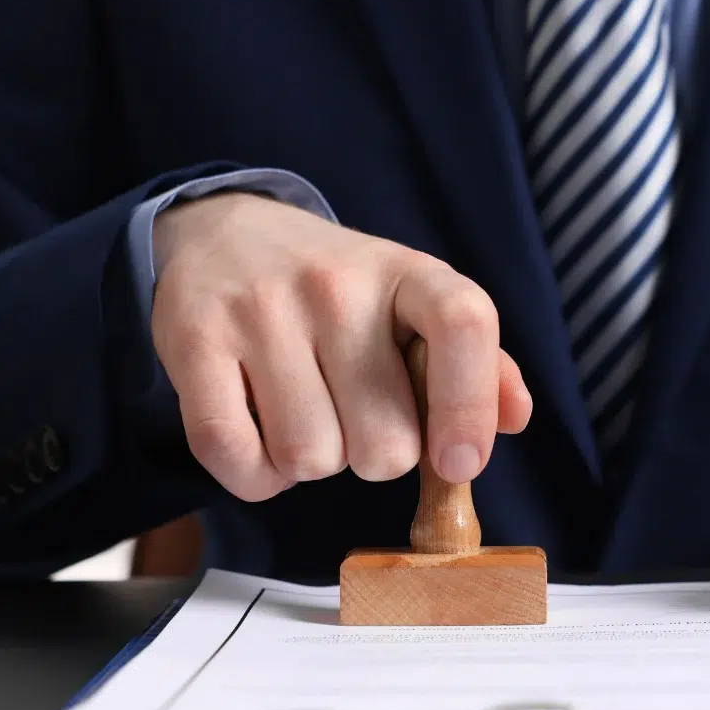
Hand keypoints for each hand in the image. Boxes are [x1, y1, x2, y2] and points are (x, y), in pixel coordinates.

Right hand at [151, 192, 531, 500]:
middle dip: (377, 454)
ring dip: (314, 463)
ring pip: (311, 460)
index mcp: (406, 271)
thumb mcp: (412, 304)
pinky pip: (239, 461)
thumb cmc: (337, 290)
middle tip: (356, 415)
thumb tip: (514, 418)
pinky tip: (262, 438)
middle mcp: (335, 284)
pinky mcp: (195, 343)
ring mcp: (260, 311)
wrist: (224, 233)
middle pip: (385, 441)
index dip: (470, 407)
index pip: (463, 324)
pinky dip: (257, 476)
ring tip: (306, 414)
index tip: (460, 462)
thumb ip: (475, 361)